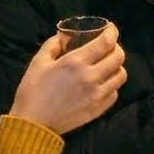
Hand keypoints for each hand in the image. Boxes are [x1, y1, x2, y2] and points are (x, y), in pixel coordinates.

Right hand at [10, 24, 125, 134]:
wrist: (32, 124)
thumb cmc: (32, 91)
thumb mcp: (38, 62)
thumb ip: (53, 44)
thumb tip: (64, 35)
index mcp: (76, 63)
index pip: (105, 43)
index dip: (112, 32)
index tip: (110, 29)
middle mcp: (91, 78)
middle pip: (118, 58)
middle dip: (116, 48)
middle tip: (108, 47)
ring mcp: (97, 95)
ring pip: (120, 76)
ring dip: (116, 67)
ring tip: (107, 65)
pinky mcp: (97, 110)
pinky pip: (114, 94)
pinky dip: (112, 85)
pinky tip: (103, 83)